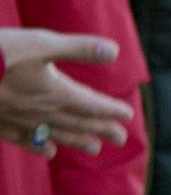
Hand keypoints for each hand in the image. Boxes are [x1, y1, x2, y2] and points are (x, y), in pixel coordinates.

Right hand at [0, 29, 134, 157]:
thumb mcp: (41, 43)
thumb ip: (79, 48)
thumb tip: (114, 51)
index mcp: (54, 91)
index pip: (90, 104)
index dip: (110, 110)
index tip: (128, 117)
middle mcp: (39, 110)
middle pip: (77, 122)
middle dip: (100, 129)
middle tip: (121, 139)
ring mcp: (17, 120)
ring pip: (54, 134)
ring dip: (76, 140)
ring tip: (95, 149)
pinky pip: (24, 140)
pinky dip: (39, 146)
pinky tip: (48, 151)